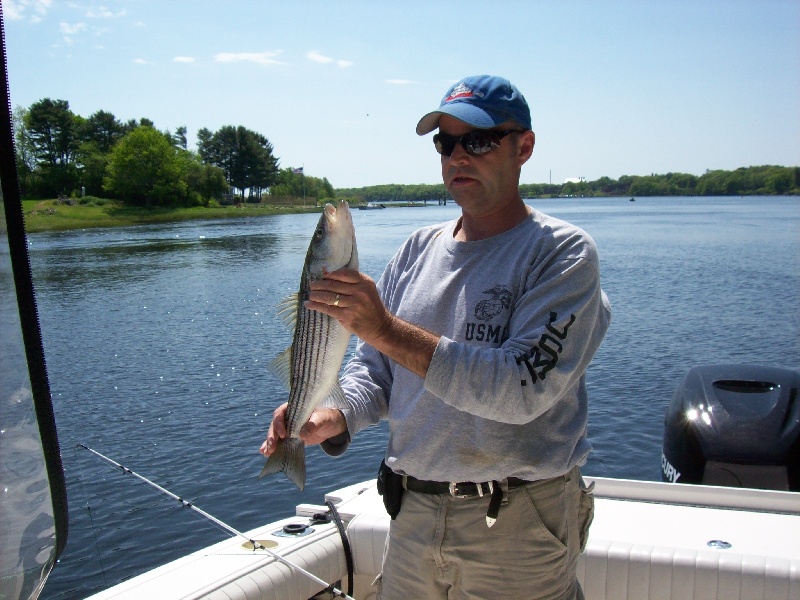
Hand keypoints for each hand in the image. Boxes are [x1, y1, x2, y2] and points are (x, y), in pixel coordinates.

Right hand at [260, 404, 346, 455]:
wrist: (331, 425)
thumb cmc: (326, 418)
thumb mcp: (322, 419)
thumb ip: (313, 425)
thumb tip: (301, 434)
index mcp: (293, 408)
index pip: (281, 413)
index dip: (279, 423)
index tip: (283, 434)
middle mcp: (288, 417)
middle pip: (275, 425)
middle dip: (272, 436)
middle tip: (272, 447)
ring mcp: (288, 427)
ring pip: (275, 434)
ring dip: (270, 443)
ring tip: (267, 452)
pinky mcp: (290, 437)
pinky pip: (279, 441)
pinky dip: (272, 447)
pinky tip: (265, 453)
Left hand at [307, 268, 438, 378]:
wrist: (380, 326)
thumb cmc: (370, 306)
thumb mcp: (366, 290)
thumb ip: (350, 282)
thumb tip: (325, 273)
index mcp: (365, 282)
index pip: (344, 273)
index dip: (330, 274)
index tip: (322, 275)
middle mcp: (360, 292)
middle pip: (334, 285)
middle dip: (319, 284)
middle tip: (312, 285)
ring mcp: (354, 305)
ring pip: (329, 297)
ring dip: (316, 295)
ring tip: (310, 294)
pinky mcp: (348, 316)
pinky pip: (328, 309)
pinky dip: (316, 306)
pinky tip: (309, 305)